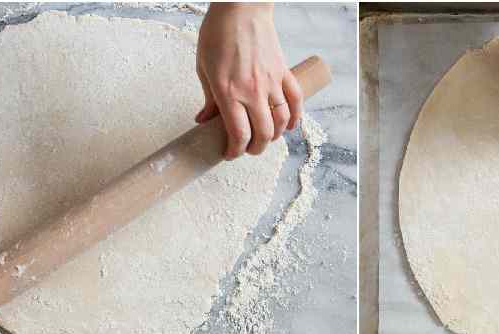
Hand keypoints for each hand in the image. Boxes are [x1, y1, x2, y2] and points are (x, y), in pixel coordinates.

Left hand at [196, 2, 301, 157]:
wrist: (240, 8)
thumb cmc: (218, 33)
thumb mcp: (203, 67)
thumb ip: (208, 98)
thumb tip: (204, 120)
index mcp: (228, 91)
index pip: (238, 134)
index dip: (235, 150)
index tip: (230, 153)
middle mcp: (252, 91)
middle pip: (262, 134)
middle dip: (255, 148)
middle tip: (248, 149)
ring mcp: (271, 83)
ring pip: (280, 122)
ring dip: (274, 136)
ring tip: (266, 138)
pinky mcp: (283, 73)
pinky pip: (295, 102)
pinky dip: (294, 117)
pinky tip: (289, 126)